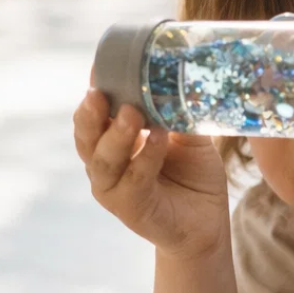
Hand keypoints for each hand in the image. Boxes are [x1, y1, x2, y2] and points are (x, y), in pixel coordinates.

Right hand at [73, 90, 230, 258]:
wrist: (207, 223)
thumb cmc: (193, 176)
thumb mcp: (187, 136)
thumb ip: (177, 112)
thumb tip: (176, 76)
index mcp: (112, 142)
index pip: (93, 116)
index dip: (95, 94)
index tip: (100, 69)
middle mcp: (105, 165)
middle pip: (86, 136)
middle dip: (92, 114)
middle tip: (100, 92)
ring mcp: (113, 189)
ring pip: (104, 159)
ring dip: (117, 135)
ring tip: (132, 113)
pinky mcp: (129, 208)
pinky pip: (134, 180)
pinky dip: (145, 157)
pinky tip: (159, 138)